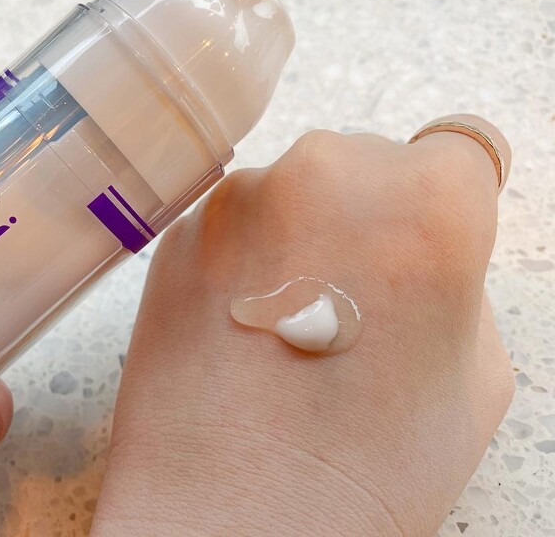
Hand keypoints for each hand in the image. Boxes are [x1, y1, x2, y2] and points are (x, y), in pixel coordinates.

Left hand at [91, 114, 514, 535]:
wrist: (228, 517)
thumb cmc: (363, 467)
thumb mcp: (473, 377)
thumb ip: (458, 281)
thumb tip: (426, 252)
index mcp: (423, 200)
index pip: (457, 151)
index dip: (450, 201)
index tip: (430, 234)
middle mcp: (323, 173)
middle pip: (367, 166)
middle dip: (368, 219)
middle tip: (353, 299)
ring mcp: (238, 199)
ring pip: (294, 193)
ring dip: (299, 237)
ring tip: (287, 324)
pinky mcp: (178, 233)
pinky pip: (234, 225)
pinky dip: (244, 258)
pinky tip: (241, 326)